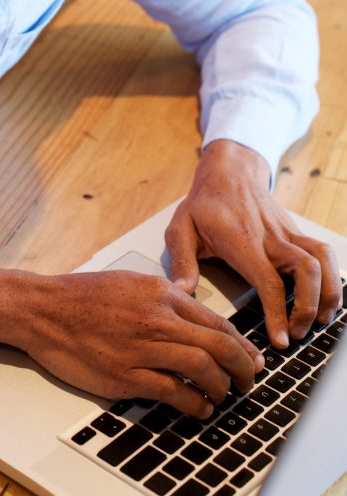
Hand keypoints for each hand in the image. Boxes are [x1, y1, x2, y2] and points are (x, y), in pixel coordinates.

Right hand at [0, 265, 263, 417]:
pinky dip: (195, 405)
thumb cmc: (81, 295)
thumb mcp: (129, 281)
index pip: (215, 320)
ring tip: (224, 396)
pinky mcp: (127, 375)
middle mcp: (156, 317)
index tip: (251, 358)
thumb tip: (189, 297)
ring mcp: (142, 347)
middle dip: (242, 367)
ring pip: (202, 369)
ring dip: (222, 387)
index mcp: (159, 292)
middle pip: (218, 345)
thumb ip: (162, 292)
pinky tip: (199, 409)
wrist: (44, 310)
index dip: (240, 343)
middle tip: (248, 381)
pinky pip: (174, 393)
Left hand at [165, 139, 342, 347]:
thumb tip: (181, 293)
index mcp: (242, 241)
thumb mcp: (181, 228)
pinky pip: (323, 252)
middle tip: (297, 334)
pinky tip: (325, 298)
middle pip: (306, 270)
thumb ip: (180, 261)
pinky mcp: (296, 232)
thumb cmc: (204, 204)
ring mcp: (287, 233)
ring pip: (322, 259)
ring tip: (320, 320)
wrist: (229, 171)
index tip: (280, 340)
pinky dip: (330, 275)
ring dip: (327, 292)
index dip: (278, 312)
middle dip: (308, 307)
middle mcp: (270, 237)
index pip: (268, 280)